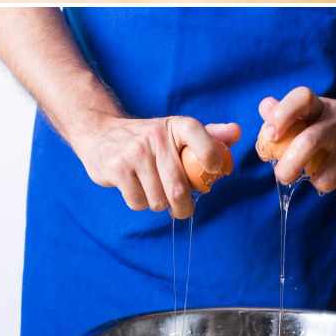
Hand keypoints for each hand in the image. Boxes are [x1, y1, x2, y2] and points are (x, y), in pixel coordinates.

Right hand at [72, 115, 241, 218]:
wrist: (99, 133)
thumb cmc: (147, 139)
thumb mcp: (175, 133)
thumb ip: (209, 136)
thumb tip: (237, 132)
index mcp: (176, 126)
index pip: (201, 138)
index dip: (212, 158)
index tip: (213, 173)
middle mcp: (155, 136)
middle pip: (178, 187)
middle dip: (183, 206)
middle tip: (182, 209)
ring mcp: (134, 152)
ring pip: (158, 199)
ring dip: (158, 203)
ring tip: (153, 192)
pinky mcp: (116, 168)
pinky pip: (138, 201)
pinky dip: (140, 202)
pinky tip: (136, 189)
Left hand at [257, 86, 335, 196]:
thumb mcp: (320, 110)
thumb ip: (289, 112)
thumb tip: (264, 108)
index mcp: (322, 107)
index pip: (300, 99)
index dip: (281, 115)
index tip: (271, 134)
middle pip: (306, 143)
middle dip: (288, 168)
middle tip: (285, 176)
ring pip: (325, 178)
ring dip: (321, 183)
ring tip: (328, 174)